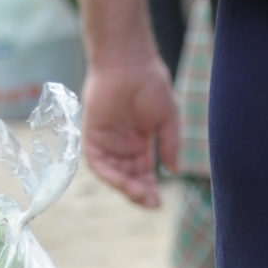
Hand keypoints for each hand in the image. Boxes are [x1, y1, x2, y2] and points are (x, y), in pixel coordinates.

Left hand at [83, 61, 181, 208]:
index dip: (150, 189)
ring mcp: (106, 141)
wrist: (130, 64)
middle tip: (150, 202)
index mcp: (140, 143)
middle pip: (128, 177)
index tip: (159, 203)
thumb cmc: (151, 85)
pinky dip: (108, 174)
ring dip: (125, 186)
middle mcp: (122, 146)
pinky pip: (97, 162)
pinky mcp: (92, 135)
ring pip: (114, 174)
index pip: (143, 174)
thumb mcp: (167, 120)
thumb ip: (170, 145)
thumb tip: (175, 170)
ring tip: (139, 194)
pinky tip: (122, 181)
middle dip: (138, 192)